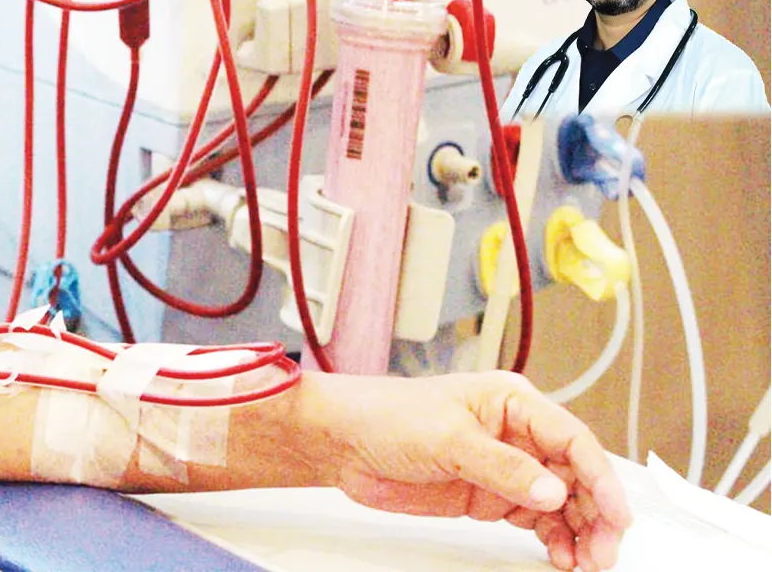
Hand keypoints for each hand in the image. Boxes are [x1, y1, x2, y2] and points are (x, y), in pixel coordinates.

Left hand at [294, 370, 632, 570]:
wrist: (342, 441)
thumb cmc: (387, 415)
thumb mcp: (448, 437)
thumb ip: (502, 467)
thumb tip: (554, 492)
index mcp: (513, 402)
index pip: (574, 439)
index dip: (601, 478)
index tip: (615, 514)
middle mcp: (516, 434)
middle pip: (576, 475)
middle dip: (596, 513)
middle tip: (604, 551)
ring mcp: (503, 467)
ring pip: (561, 501)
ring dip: (579, 531)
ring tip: (587, 561)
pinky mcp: (488, 495)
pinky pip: (535, 518)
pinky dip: (553, 538)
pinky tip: (561, 555)